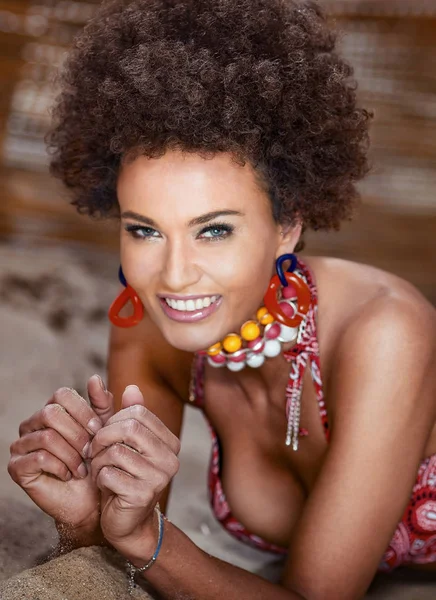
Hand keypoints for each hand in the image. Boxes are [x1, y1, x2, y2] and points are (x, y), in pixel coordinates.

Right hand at [8, 375, 114, 535]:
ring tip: (83, 467)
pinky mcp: (17, 468)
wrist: (91, 500)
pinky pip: (39, 458)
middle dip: (77, 433)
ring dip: (72, 453)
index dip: (83, 411)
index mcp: (51, 410)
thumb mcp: (105, 428)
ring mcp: (21, 445)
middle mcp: (31, 424)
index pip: (62, 395)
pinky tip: (70, 475)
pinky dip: (61, 466)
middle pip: (51, 413)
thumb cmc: (98, 461)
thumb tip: (94, 377)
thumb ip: (102, 404)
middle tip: (92, 451)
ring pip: (47, 436)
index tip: (99, 430)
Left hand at [89, 385, 179, 559]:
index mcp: (170, 442)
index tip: (105, 435)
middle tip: (95, 452)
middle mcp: (170, 458)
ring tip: (101, 470)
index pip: (138, 413)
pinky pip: (109, 474)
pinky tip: (105, 487)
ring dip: (99, 461)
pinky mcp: (142, 496)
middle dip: (103, 438)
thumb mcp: (124, 444)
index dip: (114, 420)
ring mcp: (159, 478)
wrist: (126, 523)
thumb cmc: (123, 478)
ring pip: (115, 451)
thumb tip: (132, 387)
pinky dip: (100, 479)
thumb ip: (127, 415)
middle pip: (128, 428)